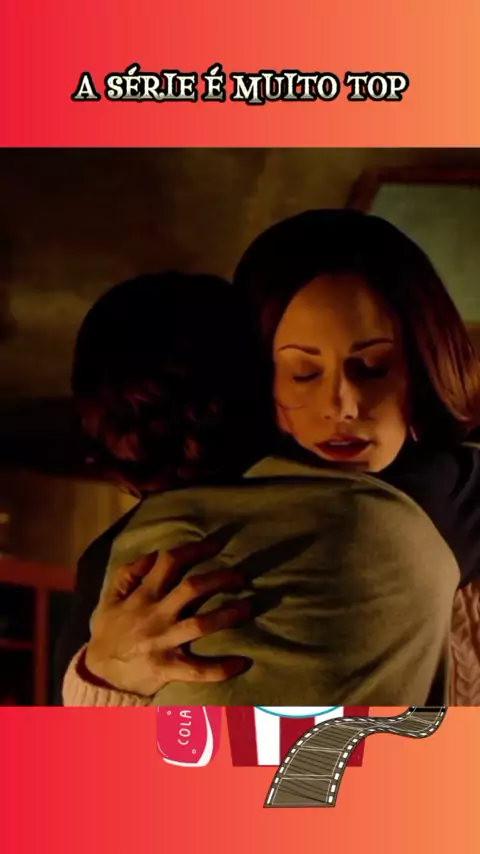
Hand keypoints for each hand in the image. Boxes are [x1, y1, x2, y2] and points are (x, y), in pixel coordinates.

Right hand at [83, 535, 250, 696]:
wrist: (97, 675)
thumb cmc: (108, 633)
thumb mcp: (108, 599)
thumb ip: (127, 574)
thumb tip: (152, 554)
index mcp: (142, 596)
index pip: (169, 562)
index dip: (194, 550)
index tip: (216, 544)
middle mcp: (155, 615)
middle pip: (192, 589)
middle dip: (220, 579)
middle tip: (241, 577)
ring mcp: (163, 642)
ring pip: (200, 624)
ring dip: (228, 615)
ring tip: (249, 607)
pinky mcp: (167, 668)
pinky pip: (197, 669)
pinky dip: (220, 668)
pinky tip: (242, 663)